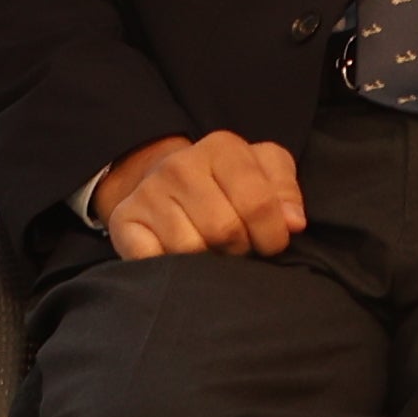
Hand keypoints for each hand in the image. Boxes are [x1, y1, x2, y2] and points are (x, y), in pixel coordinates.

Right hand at [98, 130, 303, 260]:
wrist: (167, 184)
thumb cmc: (227, 183)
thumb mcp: (265, 173)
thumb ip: (285, 192)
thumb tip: (293, 222)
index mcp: (221, 147)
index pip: (258, 203)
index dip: (272, 234)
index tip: (271, 244)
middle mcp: (180, 165)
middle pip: (224, 230)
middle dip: (239, 249)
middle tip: (237, 248)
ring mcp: (148, 193)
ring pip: (190, 249)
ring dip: (208, 262)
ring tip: (211, 252)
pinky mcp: (124, 221)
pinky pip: (153, 260)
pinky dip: (172, 270)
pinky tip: (180, 259)